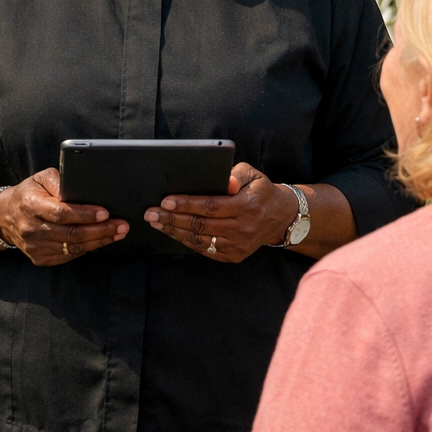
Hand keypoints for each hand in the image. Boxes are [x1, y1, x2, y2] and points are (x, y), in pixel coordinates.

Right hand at [0, 168, 127, 265]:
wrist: (6, 216)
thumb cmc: (29, 193)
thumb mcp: (41, 178)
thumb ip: (59, 180)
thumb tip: (80, 188)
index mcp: (31, 205)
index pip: (61, 212)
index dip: (85, 214)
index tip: (105, 212)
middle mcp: (31, 228)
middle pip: (71, 233)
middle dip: (101, 230)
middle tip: (121, 225)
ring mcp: (34, 246)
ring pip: (72, 247)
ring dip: (98, 241)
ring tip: (117, 233)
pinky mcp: (39, 258)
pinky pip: (68, 256)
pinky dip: (86, 249)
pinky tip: (100, 241)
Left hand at [145, 163, 299, 262]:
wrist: (280, 217)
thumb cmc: (260, 191)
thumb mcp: (252, 175)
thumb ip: (234, 176)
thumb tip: (223, 181)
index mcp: (247, 206)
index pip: (210, 206)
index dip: (186, 204)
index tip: (165, 201)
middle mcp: (243, 228)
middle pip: (200, 225)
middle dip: (172, 219)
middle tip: (151, 213)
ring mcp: (238, 246)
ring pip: (199, 240)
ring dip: (175, 231)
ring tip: (156, 223)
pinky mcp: (234, 256)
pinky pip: (204, 250)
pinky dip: (186, 241)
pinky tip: (173, 232)